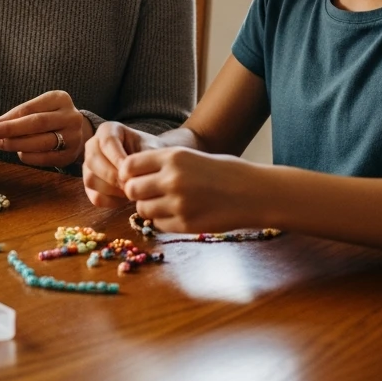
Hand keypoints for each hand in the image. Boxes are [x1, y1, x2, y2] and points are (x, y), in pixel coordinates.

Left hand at [0, 90, 91, 168]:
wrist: (77, 133)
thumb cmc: (50, 118)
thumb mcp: (37, 110)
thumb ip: (16, 116)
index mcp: (60, 99)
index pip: (29, 108)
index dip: (7, 118)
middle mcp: (70, 116)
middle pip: (36, 123)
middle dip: (9, 130)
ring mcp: (73, 137)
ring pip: (40, 142)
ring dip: (16, 145)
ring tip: (1, 144)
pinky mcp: (70, 155)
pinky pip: (44, 158)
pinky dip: (27, 156)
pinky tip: (19, 153)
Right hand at [83, 121, 163, 207]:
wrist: (151, 164)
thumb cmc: (150, 153)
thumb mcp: (150, 149)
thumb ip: (142, 159)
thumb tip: (129, 177)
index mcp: (107, 130)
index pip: (106, 142)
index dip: (118, 158)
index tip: (132, 171)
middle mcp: (93, 145)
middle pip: (93, 161)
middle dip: (113, 176)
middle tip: (131, 184)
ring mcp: (89, 165)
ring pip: (90, 179)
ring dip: (111, 190)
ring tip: (130, 191)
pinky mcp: (90, 185)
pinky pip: (94, 196)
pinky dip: (110, 201)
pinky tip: (124, 199)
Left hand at [118, 147, 259, 232]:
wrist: (253, 193)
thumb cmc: (223, 171)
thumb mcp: (192, 156)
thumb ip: (163, 164)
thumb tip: (131, 175)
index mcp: (173, 157)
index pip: (129, 165)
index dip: (128, 173)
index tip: (135, 177)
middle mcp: (172, 179)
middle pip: (132, 189)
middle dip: (137, 192)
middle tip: (149, 193)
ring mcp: (178, 204)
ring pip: (143, 210)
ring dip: (150, 208)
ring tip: (167, 203)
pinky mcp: (185, 224)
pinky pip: (159, 224)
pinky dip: (163, 221)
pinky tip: (180, 213)